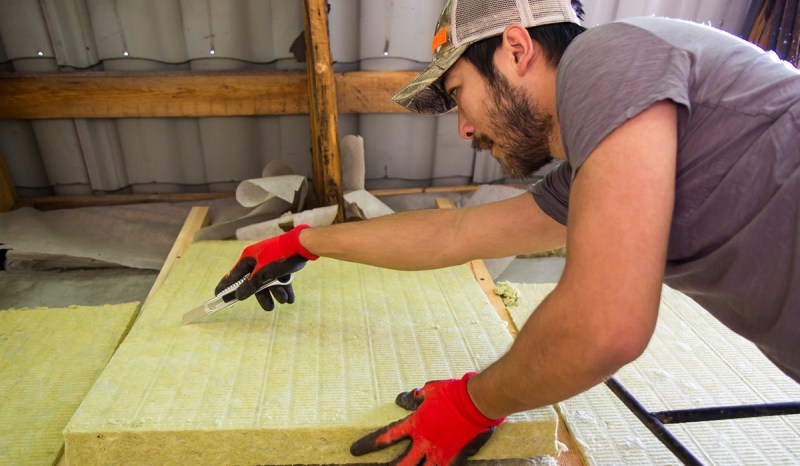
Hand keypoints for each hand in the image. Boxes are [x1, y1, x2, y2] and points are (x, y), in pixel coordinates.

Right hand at [215, 224, 317, 310]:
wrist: (302, 245)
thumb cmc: (280, 256)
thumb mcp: (263, 273)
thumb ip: (251, 285)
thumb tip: (238, 295)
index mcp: (248, 258)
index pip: (233, 275)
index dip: (226, 286)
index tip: (218, 296)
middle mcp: (257, 260)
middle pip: (255, 282)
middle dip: (264, 296)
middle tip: (269, 308)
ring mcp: (270, 262)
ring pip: (269, 282)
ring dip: (277, 293)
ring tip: (285, 300)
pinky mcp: (281, 264)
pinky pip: (279, 278)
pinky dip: (284, 287)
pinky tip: (290, 298)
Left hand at [350, 372, 503, 464]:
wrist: (477, 402)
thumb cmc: (453, 393)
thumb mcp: (430, 391)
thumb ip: (414, 398)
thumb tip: (402, 400)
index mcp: (415, 424)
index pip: (386, 436)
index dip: (368, 444)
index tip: (354, 451)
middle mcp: (424, 441)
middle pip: (401, 463)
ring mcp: (439, 452)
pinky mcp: (454, 457)